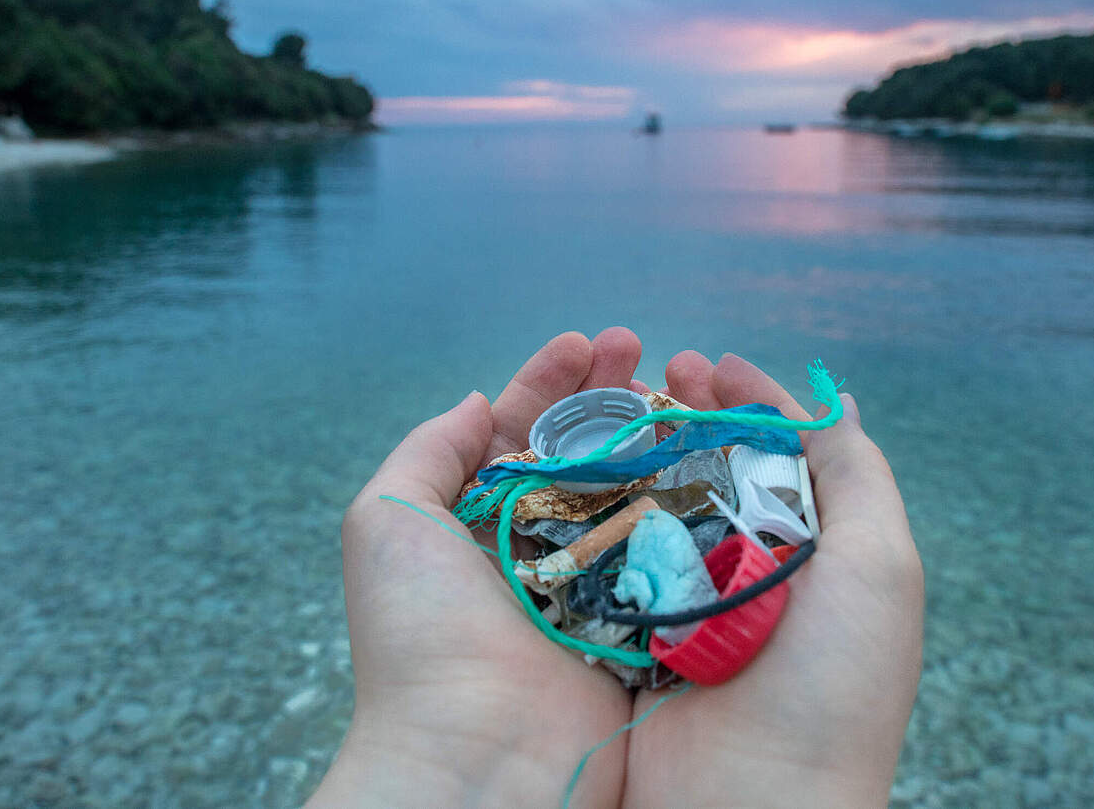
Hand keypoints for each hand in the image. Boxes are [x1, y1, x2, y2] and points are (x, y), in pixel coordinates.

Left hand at [307, 329, 647, 807]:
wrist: (475, 753)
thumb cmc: (419, 634)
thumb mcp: (387, 521)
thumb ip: (428, 452)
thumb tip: (479, 405)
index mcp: (477, 522)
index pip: (518, 433)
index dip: (550, 382)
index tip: (585, 341)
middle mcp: (537, 545)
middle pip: (583, 450)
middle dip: (609, 393)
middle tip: (642, 346)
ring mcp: (592, 579)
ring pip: (631, 488)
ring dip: (655, 432)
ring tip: (680, 383)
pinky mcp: (638, 615)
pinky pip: (669, 545)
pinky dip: (688, 497)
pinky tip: (707, 450)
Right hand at [622, 352, 923, 806]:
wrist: (754, 804)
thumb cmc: (833, 683)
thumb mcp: (878, 568)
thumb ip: (858, 479)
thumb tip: (841, 404)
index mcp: (815, 552)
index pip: (782, 454)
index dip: (751, 400)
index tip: (713, 363)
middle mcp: (754, 570)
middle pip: (718, 467)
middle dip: (691, 411)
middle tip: (660, 369)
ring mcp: (692, 599)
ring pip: (665, 501)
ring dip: (643, 449)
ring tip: (620, 403)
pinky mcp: (638, 629)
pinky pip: (619, 554)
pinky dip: (604, 508)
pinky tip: (587, 469)